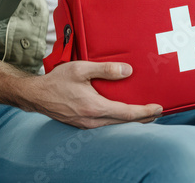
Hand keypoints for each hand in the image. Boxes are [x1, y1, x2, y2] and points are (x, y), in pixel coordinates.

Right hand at [22, 61, 162, 128]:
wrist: (36, 95)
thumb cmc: (58, 80)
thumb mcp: (82, 69)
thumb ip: (106, 69)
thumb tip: (128, 70)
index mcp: (94, 107)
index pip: (126, 113)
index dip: (145, 111)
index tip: (158, 108)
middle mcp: (92, 120)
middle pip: (124, 122)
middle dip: (143, 117)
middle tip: (158, 112)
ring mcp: (87, 124)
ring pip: (116, 125)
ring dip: (132, 120)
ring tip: (146, 114)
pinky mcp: (83, 124)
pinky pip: (107, 124)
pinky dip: (120, 120)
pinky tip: (124, 114)